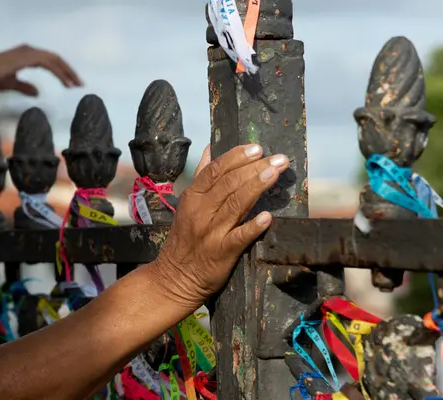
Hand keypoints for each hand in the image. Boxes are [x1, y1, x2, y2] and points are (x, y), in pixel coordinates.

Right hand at [0, 44, 82, 95]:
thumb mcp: (12, 84)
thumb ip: (25, 87)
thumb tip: (38, 94)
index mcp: (25, 54)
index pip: (49, 60)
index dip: (61, 71)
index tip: (70, 83)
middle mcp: (29, 50)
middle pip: (56, 58)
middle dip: (69, 71)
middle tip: (80, 84)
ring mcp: (29, 51)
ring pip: (56, 60)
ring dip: (68, 73)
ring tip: (77, 85)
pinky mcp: (29, 57)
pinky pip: (50, 65)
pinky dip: (60, 74)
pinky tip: (67, 84)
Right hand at [153, 144, 289, 307]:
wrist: (175, 277)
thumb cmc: (185, 238)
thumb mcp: (187, 204)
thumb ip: (201, 177)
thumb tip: (210, 148)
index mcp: (193, 197)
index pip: (215, 170)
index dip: (237, 157)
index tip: (257, 148)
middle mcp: (201, 211)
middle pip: (229, 183)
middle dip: (255, 168)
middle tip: (279, 159)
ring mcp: (211, 232)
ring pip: (235, 204)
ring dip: (256, 187)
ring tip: (275, 174)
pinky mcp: (222, 252)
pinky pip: (239, 237)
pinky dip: (253, 226)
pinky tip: (268, 217)